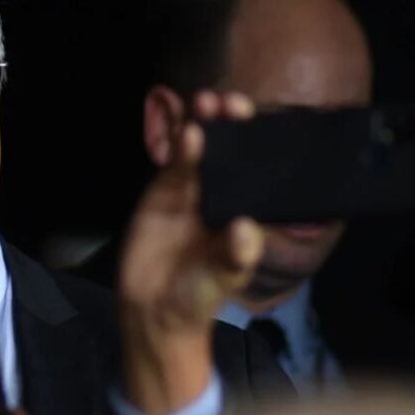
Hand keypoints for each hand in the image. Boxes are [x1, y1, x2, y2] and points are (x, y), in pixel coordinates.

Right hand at [118, 91, 264, 414]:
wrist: (153, 311)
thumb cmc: (198, 296)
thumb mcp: (223, 279)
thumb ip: (235, 256)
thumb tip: (245, 231)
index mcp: (244, 210)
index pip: (255, 168)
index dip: (258, 143)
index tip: (261, 122)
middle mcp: (219, 195)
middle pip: (227, 151)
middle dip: (230, 124)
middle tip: (231, 102)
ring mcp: (189, 193)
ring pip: (198, 151)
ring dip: (203, 125)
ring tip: (207, 103)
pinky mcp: (160, 196)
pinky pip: (172, 167)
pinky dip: (178, 149)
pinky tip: (186, 130)